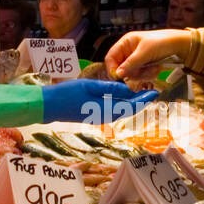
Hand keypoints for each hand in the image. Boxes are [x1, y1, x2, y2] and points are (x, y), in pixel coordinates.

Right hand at [41, 80, 158, 123]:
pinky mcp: (93, 115)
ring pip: (120, 111)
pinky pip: (112, 111)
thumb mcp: (88, 86)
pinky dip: (121, 105)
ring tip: (141, 94)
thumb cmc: (66, 94)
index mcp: (104, 109)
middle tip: (152, 92)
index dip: (143, 99)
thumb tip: (126, 88)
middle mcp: (104, 116)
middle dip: (140, 102)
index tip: (155, 92)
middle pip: (128, 110)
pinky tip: (123, 98)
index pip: (130, 105)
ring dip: (131, 104)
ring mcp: (98, 117)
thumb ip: (107, 87)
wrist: (48, 107)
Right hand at [105, 29, 193, 81]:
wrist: (179, 46)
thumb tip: (118, 74)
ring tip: (153, 68)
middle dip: (131, 72)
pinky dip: (148, 74)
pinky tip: (156, 68)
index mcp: (126, 43)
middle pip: (120, 68)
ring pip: (131, 74)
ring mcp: (136, 59)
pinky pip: (141, 75)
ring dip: (142, 74)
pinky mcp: (144, 66)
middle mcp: (129, 51)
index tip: (118, 77)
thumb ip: (130, 63)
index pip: (111, 57)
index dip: (112, 67)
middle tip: (140, 72)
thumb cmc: (161, 43)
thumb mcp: (144, 52)